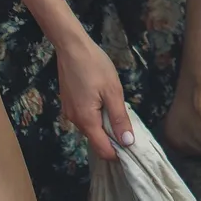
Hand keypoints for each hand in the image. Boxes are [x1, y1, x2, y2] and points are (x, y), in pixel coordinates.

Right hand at [56, 35, 134, 160]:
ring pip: (91, 128)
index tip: (132, 147)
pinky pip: (85, 117)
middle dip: (113, 138)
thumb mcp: (113, 92)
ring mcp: (69, 112)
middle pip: (96, 140)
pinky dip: (96, 116)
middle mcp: (74, 120)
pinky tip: (104, 101)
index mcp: (86, 120)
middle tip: (128, 124)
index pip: (102, 150)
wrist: (72, 46)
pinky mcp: (68, 103)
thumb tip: (127, 142)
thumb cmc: (95, 66)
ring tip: (116, 108)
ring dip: (105, 125)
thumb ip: (119, 119)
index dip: (118, 153)